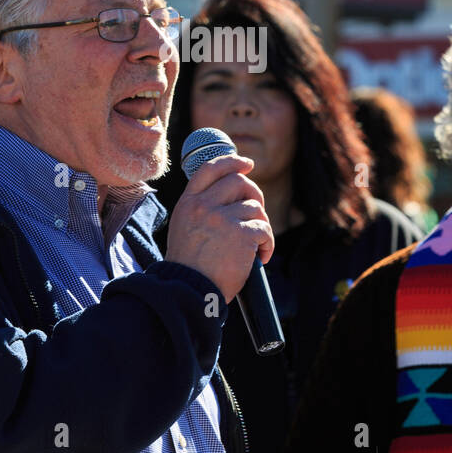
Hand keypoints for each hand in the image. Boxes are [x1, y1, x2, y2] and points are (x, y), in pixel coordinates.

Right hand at [165, 152, 273, 301]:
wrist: (188, 291)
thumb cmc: (189, 267)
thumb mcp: (184, 227)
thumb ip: (201, 209)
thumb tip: (231, 195)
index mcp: (188, 202)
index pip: (210, 168)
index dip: (232, 161)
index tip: (248, 163)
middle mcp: (204, 205)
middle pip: (239, 182)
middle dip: (254, 195)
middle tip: (257, 213)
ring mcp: (222, 219)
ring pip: (255, 207)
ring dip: (261, 225)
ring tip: (256, 245)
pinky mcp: (241, 234)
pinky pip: (264, 229)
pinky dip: (268, 244)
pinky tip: (261, 257)